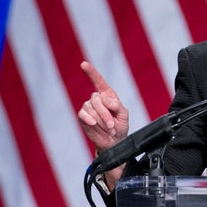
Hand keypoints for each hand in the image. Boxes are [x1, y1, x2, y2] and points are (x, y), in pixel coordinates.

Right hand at [78, 61, 128, 189]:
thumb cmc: (120, 127)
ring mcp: (88, 108)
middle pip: (97, 99)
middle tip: (112, 126)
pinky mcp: (82, 118)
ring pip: (91, 109)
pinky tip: (94, 124)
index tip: (83, 64)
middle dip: (106, 114)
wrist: (114, 142)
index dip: (91, 72)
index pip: (98, 81)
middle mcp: (96, 99)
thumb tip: (106, 100)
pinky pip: (83, 115)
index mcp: (108, 95)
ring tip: (109, 129)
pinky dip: (90, 119)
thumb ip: (117, 105)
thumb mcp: (124, 115)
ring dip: (101, 120)